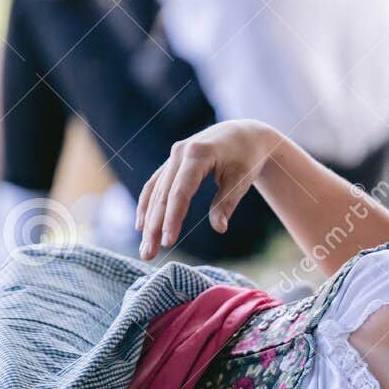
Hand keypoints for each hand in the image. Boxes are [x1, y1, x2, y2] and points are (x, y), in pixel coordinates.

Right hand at [136, 120, 280, 259]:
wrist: (244, 134)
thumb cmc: (247, 158)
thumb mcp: (241, 180)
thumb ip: (227, 203)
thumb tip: (219, 229)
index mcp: (198, 154)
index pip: (180, 191)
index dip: (173, 218)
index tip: (168, 242)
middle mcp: (179, 152)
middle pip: (163, 195)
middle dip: (154, 226)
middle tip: (148, 255)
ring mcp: (173, 156)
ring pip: (155, 192)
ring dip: (148, 221)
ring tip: (146, 248)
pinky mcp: (172, 162)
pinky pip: (155, 185)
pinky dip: (147, 205)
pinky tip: (142, 226)